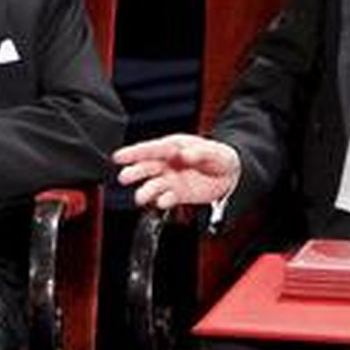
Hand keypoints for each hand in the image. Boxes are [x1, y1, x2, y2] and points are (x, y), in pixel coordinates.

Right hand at [114, 134, 240, 209]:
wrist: (230, 174)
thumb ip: (200, 152)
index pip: (151, 149)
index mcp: (173, 147)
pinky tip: (163, 202)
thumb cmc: (219, 156)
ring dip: (146, 191)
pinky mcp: (177, 195)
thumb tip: (185, 155)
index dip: (134, 152)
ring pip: (152, 185)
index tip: (119, 156)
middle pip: (146, 167)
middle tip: (124, 177)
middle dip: (134, 172)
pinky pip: (166, 198)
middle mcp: (167, 163)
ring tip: (141, 197)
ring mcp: (170, 180)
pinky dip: (163, 201)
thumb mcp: (214, 151)